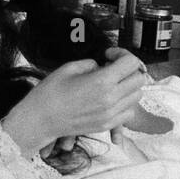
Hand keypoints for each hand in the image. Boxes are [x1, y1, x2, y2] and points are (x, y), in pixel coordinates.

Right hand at [3, 50, 148, 156]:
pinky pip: (129, 112)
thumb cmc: (50, 93)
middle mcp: (111, 98)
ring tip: (111, 84)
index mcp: (102, 81)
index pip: (132, 63)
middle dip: (129, 70)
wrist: (39, 120)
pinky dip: (125, 103)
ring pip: (137, 96)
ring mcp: (111, 114)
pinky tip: (110, 99)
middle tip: (113, 68)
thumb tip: (102, 66)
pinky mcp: (107, 124)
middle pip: (139, 79)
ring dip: (128, 86)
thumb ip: (92, 63)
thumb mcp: (69, 68)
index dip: (122, 54)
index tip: (110, 55)